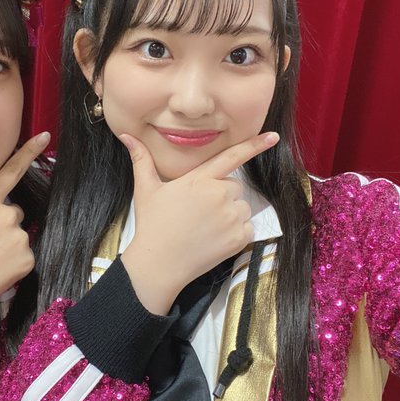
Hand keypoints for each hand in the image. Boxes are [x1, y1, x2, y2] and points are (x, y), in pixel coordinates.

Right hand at [0, 133, 50, 334]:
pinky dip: (12, 263)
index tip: (44, 136)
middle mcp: (7, 216)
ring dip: (5, 243)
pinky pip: (23, 257)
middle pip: (10, 211)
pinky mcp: (27, 260)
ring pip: (16, 235)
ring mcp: (19, 239)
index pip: (10, 171)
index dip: (28, 152)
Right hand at [119, 132, 278, 314]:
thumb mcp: (146, 189)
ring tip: (205, 227)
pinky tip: (215, 239)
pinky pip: (248, 228)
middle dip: (222, 196)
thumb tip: (126, 136)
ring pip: (242, 207)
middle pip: (234, 187)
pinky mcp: (238, 237)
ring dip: (230, 215)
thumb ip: (141, 159)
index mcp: (199, 179)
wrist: (158, 264)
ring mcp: (230, 216)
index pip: (231, 156)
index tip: (274, 137)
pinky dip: (236, 233)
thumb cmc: (152, 225)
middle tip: (199, 213)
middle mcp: (219, 194)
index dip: (254, 145)